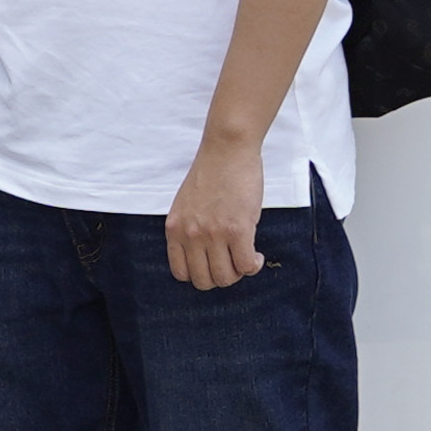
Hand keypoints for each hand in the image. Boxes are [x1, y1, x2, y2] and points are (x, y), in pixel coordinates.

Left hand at [165, 147, 264, 291]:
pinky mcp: (237, 230)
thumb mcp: (187, 206)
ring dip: (238, 273)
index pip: (181, 273)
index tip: (213, 264)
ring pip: (225, 277)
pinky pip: (245, 265)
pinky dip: (253, 266)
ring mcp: (213, 234)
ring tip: (246, 257)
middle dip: (221, 277)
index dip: (200, 274)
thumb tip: (205, 256)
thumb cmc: (211, 174)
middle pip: (204, 281)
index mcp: (174, 230)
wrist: (227, 150)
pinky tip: (257, 255)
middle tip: (233, 263)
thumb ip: (190, 230)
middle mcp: (191, 235)